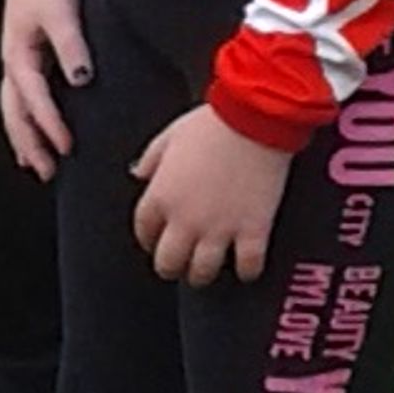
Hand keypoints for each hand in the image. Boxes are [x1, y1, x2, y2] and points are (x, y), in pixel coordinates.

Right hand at [0, 0, 87, 182]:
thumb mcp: (60, 11)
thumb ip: (71, 46)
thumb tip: (82, 80)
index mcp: (18, 53)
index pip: (31, 101)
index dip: (47, 127)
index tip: (66, 148)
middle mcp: (13, 59)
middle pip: (14, 113)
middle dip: (28, 144)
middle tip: (46, 172)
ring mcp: (17, 56)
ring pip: (14, 107)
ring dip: (24, 136)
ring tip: (37, 163)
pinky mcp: (27, 51)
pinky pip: (22, 95)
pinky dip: (27, 118)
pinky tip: (38, 128)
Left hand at [129, 101, 293, 287]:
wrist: (254, 119)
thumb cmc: (213, 122)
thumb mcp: (169, 136)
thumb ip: (150, 159)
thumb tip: (139, 173)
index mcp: (161, 196)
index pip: (144, 231)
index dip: (149, 238)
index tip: (155, 239)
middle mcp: (186, 220)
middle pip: (168, 263)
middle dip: (170, 266)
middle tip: (178, 263)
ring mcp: (220, 229)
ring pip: (202, 273)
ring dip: (202, 273)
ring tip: (207, 269)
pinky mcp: (253, 230)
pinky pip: (247, 267)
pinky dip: (246, 271)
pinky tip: (245, 266)